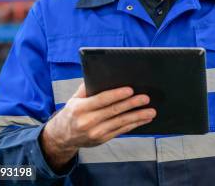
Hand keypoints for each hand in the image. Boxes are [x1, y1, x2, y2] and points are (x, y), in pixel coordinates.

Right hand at [40, 83, 155, 171]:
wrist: (63, 136)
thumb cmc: (72, 112)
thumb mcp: (74, 98)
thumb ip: (87, 87)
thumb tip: (101, 74)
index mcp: (80, 108)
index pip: (101, 100)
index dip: (117, 95)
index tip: (130, 89)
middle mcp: (88, 122)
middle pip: (114, 111)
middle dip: (132, 104)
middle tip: (145, 98)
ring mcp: (96, 133)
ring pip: (120, 123)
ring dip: (138, 116)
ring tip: (151, 111)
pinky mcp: (102, 139)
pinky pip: (121, 131)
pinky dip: (134, 124)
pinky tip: (144, 119)